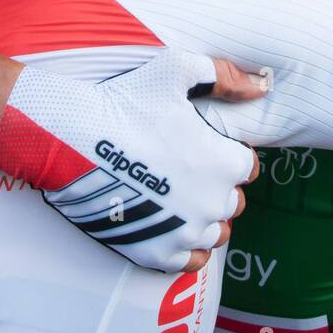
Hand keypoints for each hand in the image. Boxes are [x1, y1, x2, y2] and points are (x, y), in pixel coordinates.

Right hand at [0, 49, 262, 272]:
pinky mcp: (158, 254)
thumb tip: (262, 85)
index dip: (225, 154)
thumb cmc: (125, 102)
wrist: (70, 139)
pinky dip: (185, 246)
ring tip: (176, 197)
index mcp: (225, 163)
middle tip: (182, 168)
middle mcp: (213, 203)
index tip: (200, 146)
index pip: (246, 167)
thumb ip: (226, 79)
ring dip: (203, 218)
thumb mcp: (178, 71)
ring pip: (215, 233)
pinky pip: (189, 261)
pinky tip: (169, 225)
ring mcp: (186, 233)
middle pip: (232, 201)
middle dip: (215, 186)